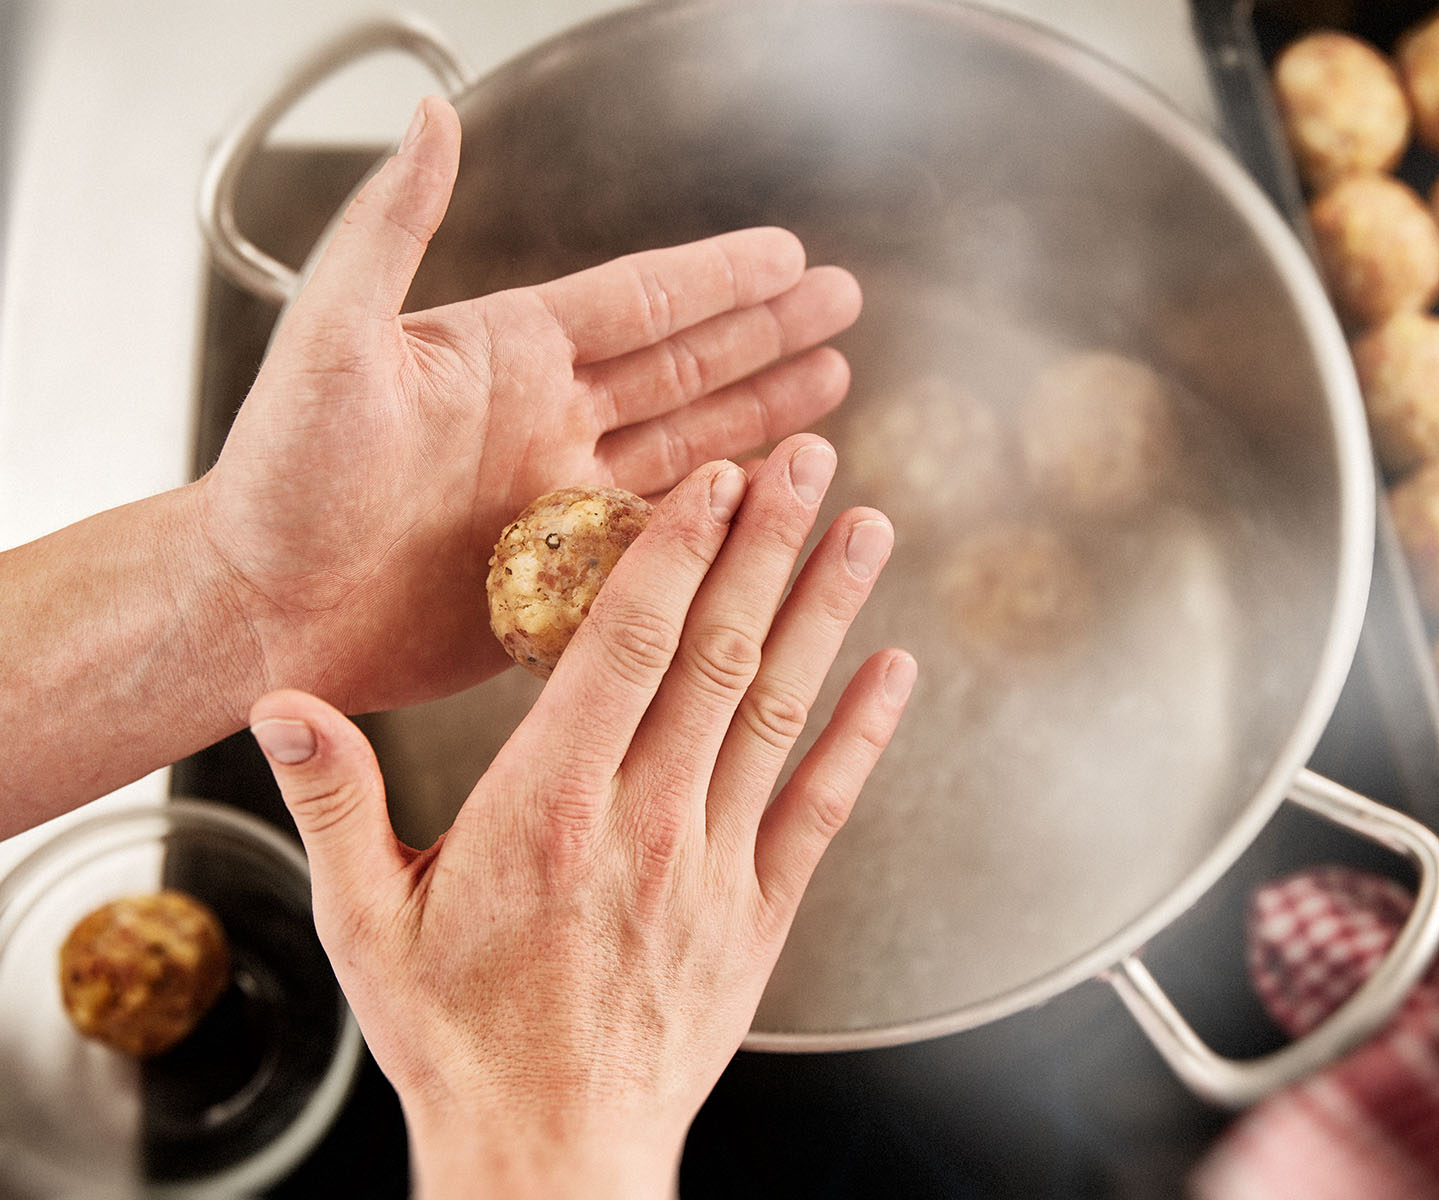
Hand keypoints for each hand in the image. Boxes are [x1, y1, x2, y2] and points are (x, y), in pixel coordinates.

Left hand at [198, 95, 861, 713]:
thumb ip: (391, 227)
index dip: (719, 276)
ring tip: (832, 385)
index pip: (641, 301)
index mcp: (510, 357)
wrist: (261, 608)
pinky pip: (668, 544)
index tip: (788, 252)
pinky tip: (772, 501)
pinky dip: (728, 523)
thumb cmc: (280, 475)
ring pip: (691, 449)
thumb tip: (430, 116)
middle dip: (768, 333)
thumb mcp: (334, 337)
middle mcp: (548, 422)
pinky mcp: (563, 581)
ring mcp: (561, 502)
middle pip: (686, 366)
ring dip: (762, 415)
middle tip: (840, 302)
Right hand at [248, 436, 911, 1197]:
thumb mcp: (368, 921)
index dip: (676, 552)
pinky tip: (895, 670)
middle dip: (766, 547)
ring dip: (826, 613)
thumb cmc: (457, 1040)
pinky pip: (821, 809)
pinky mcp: (758, 917)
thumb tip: (283, 703)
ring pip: (778, 713)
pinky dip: (862, 734)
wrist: (550, 1154)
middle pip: (716, 657)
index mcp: (546, 810)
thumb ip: (333, 800)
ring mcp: (713, 870)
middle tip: (809, 462)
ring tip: (867, 531)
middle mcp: (643, 825)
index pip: (625, 648)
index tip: (715, 479)